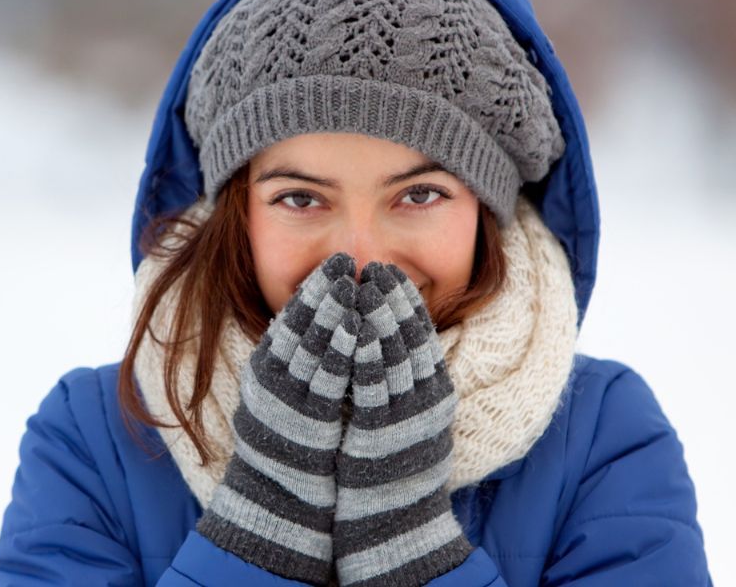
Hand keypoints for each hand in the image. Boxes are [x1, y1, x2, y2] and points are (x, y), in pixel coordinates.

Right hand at [196, 252, 358, 584]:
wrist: (279, 499)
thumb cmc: (289, 445)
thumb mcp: (284, 394)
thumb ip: (297, 361)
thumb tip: (324, 324)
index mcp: (266, 368)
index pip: (290, 318)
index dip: (313, 288)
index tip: (333, 263)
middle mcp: (271, 379)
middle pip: (300, 324)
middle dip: (325, 289)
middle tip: (345, 260)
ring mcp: (288, 398)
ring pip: (312, 344)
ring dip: (335, 311)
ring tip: (354, 283)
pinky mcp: (308, 419)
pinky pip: (328, 377)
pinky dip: (343, 348)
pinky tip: (359, 328)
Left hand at [333, 262, 472, 585]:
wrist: (394, 521)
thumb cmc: (394, 466)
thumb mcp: (408, 416)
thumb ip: (403, 380)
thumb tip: (386, 341)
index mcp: (435, 393)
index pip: (422, 335)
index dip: (406, 302)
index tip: (389, 273)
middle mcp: (426, 401)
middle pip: (410, 338)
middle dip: (392, 299)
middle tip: (375, 267)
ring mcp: (405, 417)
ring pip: (394, 354)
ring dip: (378, 316)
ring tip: (363, 284)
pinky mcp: (381, 433)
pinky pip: (373, 385)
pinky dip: (365, 352)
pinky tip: (354, 328)